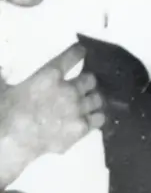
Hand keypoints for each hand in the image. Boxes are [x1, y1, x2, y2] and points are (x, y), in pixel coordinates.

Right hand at [0, 44, 105, 183]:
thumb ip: (6, 78)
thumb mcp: (3, 89)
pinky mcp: (82, 127)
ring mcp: (78, 108)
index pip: (71, 56)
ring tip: (90, 102)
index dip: (78, 52)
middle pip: (90, 79)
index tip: (81, 51)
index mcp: (50, 75)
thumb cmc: (4, 113)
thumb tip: (3, 71)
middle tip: (84, 85)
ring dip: (93, 99)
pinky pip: (99, 118)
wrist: (10, 141)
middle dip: (87, 81)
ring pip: (98, 98)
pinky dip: (96, 117)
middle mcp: (69, 89)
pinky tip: (92, 118)